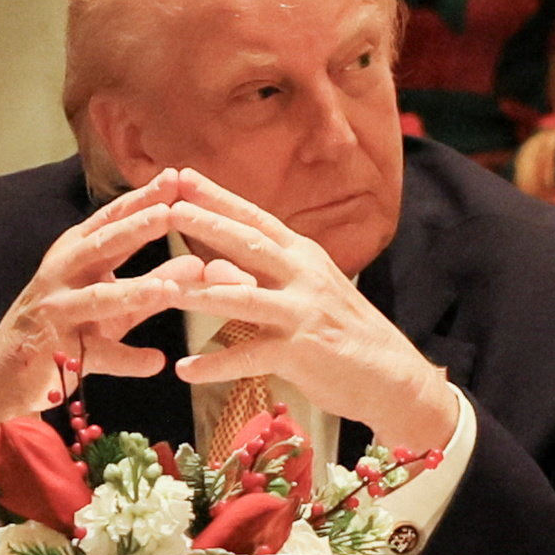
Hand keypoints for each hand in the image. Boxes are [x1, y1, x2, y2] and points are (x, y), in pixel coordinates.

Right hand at [0, 172, 256, 425]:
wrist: (6, 375)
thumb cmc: (65, 328)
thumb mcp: (112, 302)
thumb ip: (152, 283)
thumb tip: (199, 263)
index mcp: (74, 254)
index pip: (111, 220)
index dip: (142, 199)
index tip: (175, 177)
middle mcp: (61, 275)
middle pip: (100, 246)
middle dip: (136, 228)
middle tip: (170, 212)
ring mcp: (55, 312)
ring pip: (97, 299)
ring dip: (133, 293)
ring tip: (168, 289)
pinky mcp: (54, 351)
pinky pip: (97, 355)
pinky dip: (128, 359)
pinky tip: (156, 362)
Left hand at [133, 177, 466, 458]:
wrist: (391, 377)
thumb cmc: (342, 332)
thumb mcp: (305, 292)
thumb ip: (261, 276)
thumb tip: (212, 265)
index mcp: (303, 256)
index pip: (256, 219)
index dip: (219, 198)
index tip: (183, 177)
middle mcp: (304, 276)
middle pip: (250, 245)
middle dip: (207, 225)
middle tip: (167, 209)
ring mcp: (303, 313)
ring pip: (244, 298)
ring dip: (201, 292)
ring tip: (163, 288)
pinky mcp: (302, 352)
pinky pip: (251, 356)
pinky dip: (217, 364)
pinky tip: (186, 369)